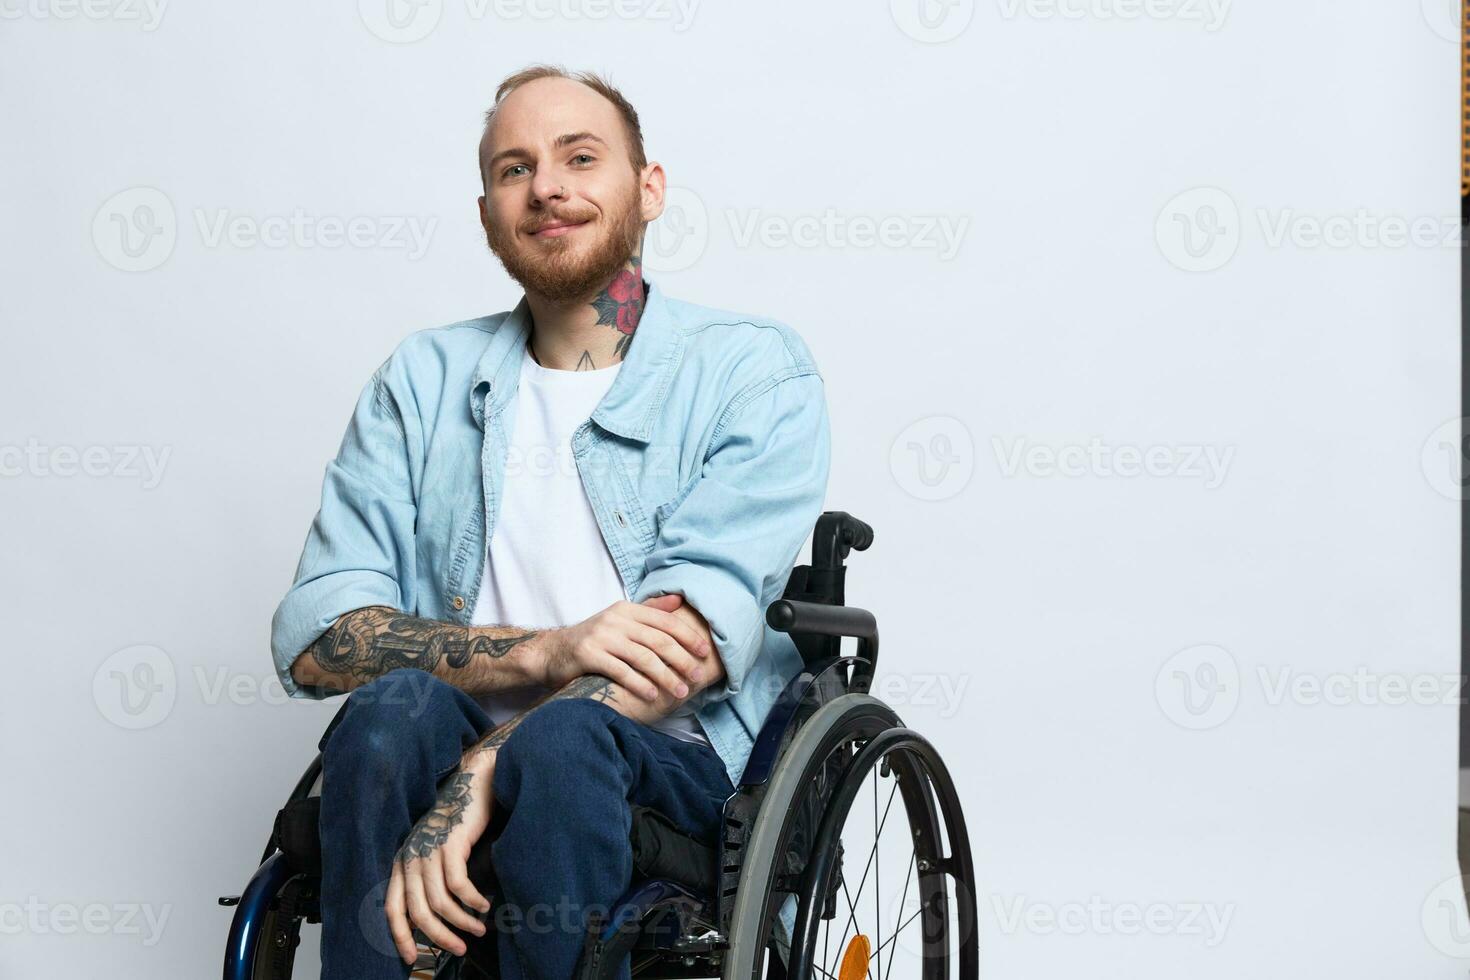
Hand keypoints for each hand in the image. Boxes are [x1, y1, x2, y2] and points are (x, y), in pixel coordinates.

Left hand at [384, 758, 495, 961]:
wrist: (474, 783)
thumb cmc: (459, 820)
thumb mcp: (435, 851)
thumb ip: (428, 879)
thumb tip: (432, 918)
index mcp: (402, 862)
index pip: (393, 909)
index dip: (401, 937)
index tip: (414, 959)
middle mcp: (411, 857)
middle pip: (418, 912)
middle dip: (439, 936)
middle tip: (459, 949)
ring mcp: (429, 850)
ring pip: (440, 902)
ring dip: (461, 922)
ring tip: (479, 929)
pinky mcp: (451, 845)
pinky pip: (459, 885)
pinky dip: (472, 901)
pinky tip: (483, 905)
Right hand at [539, 595, 711, 701]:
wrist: (554, 651)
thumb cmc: (595, 639)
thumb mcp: (621, 620)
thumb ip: (649, 611)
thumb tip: (679, 600)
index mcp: (627, 609)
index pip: (665, 621)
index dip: (688, 636)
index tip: (705, 653)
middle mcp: (615, 619)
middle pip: (658, 640)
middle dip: (681, 660)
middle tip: (696, 677)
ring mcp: (601, 636)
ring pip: (643, 657)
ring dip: (665, 677)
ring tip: (679, 692)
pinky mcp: (588, 654)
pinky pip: (621, 671)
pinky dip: (640, 685)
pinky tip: (653, 696)